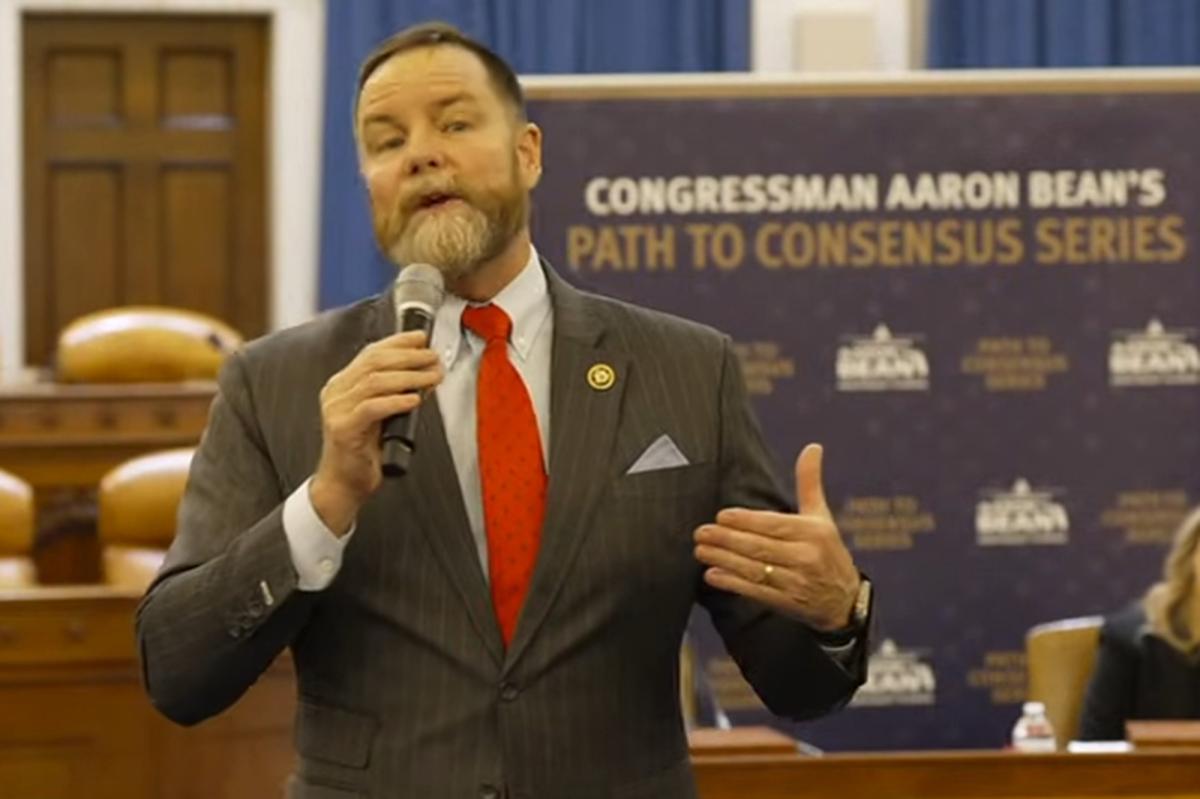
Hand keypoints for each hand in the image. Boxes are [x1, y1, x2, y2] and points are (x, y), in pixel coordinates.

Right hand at [310, 330, 443, 535]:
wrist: (344, 483)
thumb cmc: (363, 450)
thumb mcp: (383, 414)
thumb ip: (397, 392)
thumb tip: (426, 372)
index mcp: (343, 384)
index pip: (371, 352)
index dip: (398, 342)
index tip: (422, 338)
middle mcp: (336, 392)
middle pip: (374, 361)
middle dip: (409, 356)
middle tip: (433, 358)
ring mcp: (336, 410)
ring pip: (375, 381)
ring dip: (409, 376)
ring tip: (431, 376)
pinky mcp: (342, 429)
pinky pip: (372, 408)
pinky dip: (396, 401)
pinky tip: (414, 399)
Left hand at [693, 444, 859, 630]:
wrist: (844, 599)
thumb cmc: (827, 550)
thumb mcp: (822, 516)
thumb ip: (810, 482)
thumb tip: (812, 447)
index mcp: (814, 533)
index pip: (774, 524)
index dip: (746, 521)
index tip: (721, 516)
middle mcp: (806, 557)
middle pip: (760, 547)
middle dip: (727, 540)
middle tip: (701, 532)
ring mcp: (797, 582)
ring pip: (754, 569)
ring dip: (724, 560)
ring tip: (700, 551)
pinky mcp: (787, 603)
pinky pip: (756, 592)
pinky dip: (732, 584)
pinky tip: (712, 575)